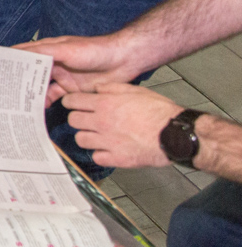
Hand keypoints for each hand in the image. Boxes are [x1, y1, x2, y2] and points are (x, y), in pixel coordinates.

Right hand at [15, 33, 145, 103]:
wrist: (124, 60)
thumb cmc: (95, 50)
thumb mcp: (66, 49)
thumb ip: (44, 52)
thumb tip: (19, 53)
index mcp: (48, 49)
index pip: (23, 54)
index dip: (9, 61)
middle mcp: (52, 62)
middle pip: (29, 72)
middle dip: (17, 81)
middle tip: (3, 92)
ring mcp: (61, 76)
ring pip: (40, 86)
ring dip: (30, 94)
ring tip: (18, 103)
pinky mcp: (71, 88)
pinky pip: (54, 96)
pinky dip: (45, 102)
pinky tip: (39, 108)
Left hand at [62, 83, 184, 169]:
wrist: (176, 134)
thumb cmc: (160, 112)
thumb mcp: (136, 91)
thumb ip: (112, 88)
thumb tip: (97, 88)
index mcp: (105, 104)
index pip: (72, 101)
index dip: (71, 102)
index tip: (72, 104)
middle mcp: (102, 122)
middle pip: (72, 121)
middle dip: (77, 119)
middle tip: (85, 120)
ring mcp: (108, 141)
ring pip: (80, 140)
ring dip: (86, 137)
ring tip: (96, 136)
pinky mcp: (117, 158)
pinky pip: (96, 157)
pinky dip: (100, 154)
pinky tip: (107, 150)